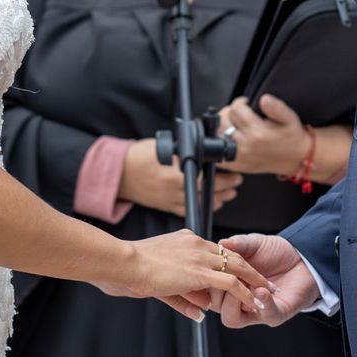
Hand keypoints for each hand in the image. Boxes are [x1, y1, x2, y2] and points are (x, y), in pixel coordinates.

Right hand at [99, 229, 272, 322]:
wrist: (124, 262)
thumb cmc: (130, 269)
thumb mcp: (159, 280)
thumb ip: (182, 297)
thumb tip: (200, 313)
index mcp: (186, 240)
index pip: (216, 250)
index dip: (230, 263)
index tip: (241, 273)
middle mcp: (197, 244)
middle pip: (232, 255)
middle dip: (249, 268)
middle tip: (263, 280)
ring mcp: (200, 257)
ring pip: (237, 266)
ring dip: (254, 280)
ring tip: (266, 291)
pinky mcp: (200, 272)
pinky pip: (231, 282)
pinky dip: (245, 292)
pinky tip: (253, 301)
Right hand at [118, 137, 240, 217]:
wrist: (119, 173)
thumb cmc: (138, 156)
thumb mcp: (161, 146)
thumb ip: (180, 150)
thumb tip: (203, 147)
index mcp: (172, 171)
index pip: (204, 175)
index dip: (222, 176)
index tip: (233, 170)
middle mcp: (172, 187)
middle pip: (206, 189)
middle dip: (225, 186)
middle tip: (236, 180)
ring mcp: (169, 199)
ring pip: (200, 201)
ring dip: (218, 197)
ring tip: (230, 191)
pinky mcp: (165, 206)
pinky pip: (189, 210)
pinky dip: (203, 206)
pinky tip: (213, 202)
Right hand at [214, 233, 315, 328]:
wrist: (303, 257)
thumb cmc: (276, 253)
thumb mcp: (254, 244)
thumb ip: (238, 244)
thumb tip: (221, 242)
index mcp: (230, 284)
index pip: (208, 289)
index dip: (208, 279)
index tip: (212, 265)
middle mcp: (239, 300)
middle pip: (215, 307)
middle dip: (218, 290)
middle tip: (227, 276)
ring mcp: (256, 310)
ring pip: (231, 319)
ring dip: (233, 302)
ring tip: (243, 286)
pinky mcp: (275, 314)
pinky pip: (264, 315)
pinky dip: (262, 302)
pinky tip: (263, 290)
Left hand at [222, 95, 307, 177]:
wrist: (295, 158)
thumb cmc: (292, 137)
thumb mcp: (290, 118)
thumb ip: (277, 107)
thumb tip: (264, 99)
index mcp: (258, 132)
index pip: (236, 109)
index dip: (241, 102)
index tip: (247, 104)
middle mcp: (247, 145)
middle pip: (223, 121)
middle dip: (229, 112)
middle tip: (239, 113)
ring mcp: (240, 157)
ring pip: (217, 135)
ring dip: (222, 126)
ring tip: (234, 123)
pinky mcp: (238, 165)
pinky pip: (219, 154)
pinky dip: (220, 145)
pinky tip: (230, 138)